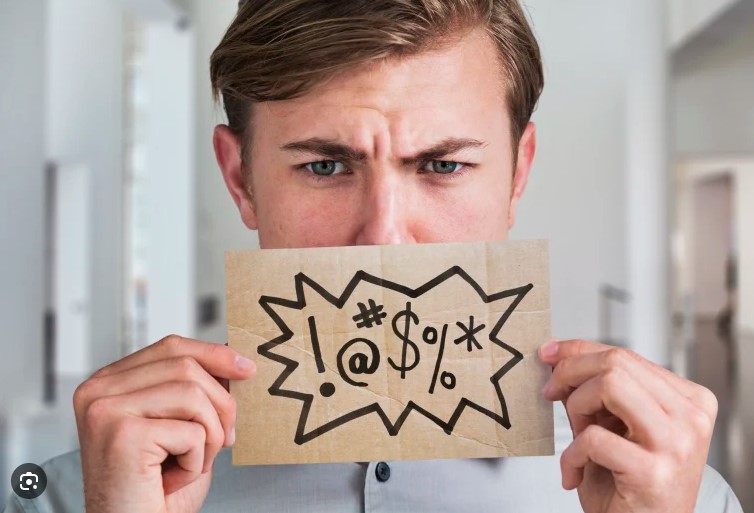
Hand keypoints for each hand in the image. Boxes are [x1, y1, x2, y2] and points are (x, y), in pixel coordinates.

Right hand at [73, 335, 255, 512]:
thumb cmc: (156, 491)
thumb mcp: (180, 427)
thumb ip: (194, 390)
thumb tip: (235, 361)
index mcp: (108, 384)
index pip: (171, 348)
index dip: (214, 354)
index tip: (247, 368)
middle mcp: (98, 391)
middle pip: (186, 366)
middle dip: (220, 404)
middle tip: (225, 439)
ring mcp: (106, 410)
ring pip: (193, 394)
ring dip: (210, 436)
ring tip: (194, 463)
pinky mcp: (122, 434)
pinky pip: (191, 431)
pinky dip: (196, 460)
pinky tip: (173, 478)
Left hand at [539, 339, 717, 512]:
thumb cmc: (627, 485)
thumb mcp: (613, 427)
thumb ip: (593, 392)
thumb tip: (556, 355)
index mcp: (688, 400)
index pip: (625, 355)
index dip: (578, 351)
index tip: (548, 354)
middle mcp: (690, 417)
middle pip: (616, 362)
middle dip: (570, 372)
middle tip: (550, 393)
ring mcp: (677, 444)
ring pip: (609, 385)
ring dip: (577, 408)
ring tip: (577, 436)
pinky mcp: (653, 472)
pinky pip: (593, 437)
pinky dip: (571, 454)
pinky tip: (574, 472)